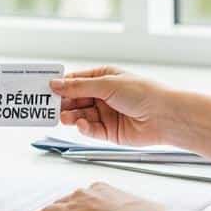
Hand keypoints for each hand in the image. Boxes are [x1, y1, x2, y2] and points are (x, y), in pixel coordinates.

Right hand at [50, 66, 171, 146]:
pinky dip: (83, 127)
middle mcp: (103, 95)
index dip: (61, 84)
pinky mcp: (109, 132)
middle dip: (63, 103)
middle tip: (49, 106)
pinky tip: (81, 124)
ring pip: (80, 115)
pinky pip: (90, 130)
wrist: (165, 116)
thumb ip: (79, 86)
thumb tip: (56, 83)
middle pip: (75, 99)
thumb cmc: (142, 92)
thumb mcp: (107, 84)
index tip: (45, 88)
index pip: (76, 80)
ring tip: (64, 117)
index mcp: (104, 78)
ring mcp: (106, 114)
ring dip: (71, 116)